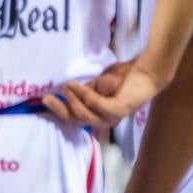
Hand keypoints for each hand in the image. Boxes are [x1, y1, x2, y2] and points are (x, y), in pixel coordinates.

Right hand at [43, 58, 165, 127]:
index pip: (76, 117)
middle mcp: (105, 121)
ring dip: (72, 99)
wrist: (147, 71)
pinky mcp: (119, 110)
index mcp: (99, 116)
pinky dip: (84, 94)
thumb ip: (84, 90)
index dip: (60, 110)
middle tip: (46, 98)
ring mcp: (112, 117)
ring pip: (85, 114)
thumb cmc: (123, 77)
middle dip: (60, 109)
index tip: (45, 99)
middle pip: (77, 119)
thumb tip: (64, 88)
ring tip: (65, 85)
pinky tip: (75, 85)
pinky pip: (96, 104)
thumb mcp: (97, 84)